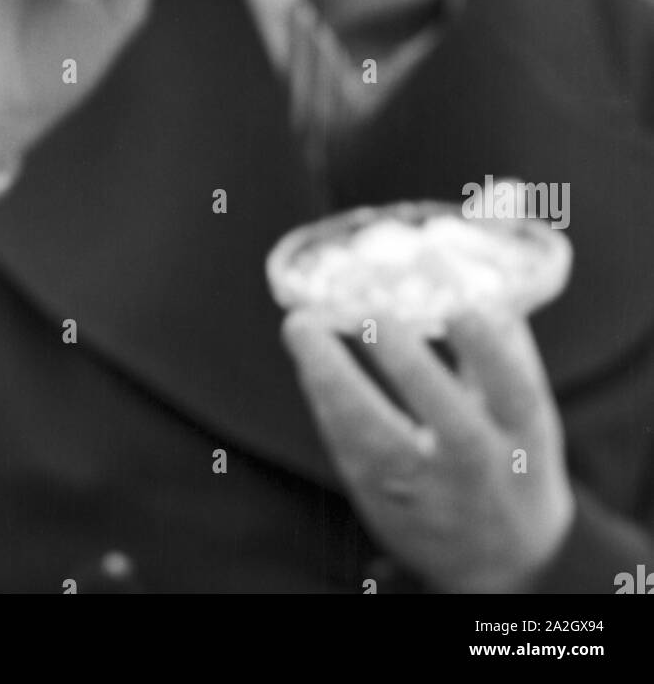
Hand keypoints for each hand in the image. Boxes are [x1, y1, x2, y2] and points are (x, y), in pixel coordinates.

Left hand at [282, 304, 574, 592]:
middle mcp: (481, 471)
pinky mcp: (380, 501)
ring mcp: (428, 492)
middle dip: (413, 370)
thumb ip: (501, 349)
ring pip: (381, 445)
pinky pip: (347, 450)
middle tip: (374, 313)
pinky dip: (324, 400)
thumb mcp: (524, 413)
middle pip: (454, 428)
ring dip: (337, 382)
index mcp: (524, 437)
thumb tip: (465, 268)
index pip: (516, 394)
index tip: (462, 306)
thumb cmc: (510, 457)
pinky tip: (306, 359)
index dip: (491, 351)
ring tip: (304, 326)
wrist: (501, 560)